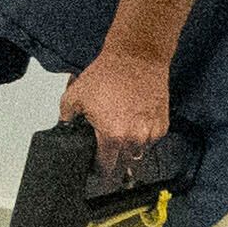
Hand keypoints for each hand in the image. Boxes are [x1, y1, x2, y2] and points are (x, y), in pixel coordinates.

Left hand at [63, 47, 172, 167]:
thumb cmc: (108, 74)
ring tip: (123, 130)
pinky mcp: (163, 124)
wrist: (136, 57)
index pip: (106, 168)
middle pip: (124, 164)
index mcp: (112, 136)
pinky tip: (136, 121)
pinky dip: (144, 135)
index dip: (98, 170)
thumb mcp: (75, 94)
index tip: (96, 169)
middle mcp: (134, 138)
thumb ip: (66, 116)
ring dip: (131, 148)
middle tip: (108, 149)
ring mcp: (151, 133)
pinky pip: (152, 140)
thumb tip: (64, 128)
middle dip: (115, 160)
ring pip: (139, 152)